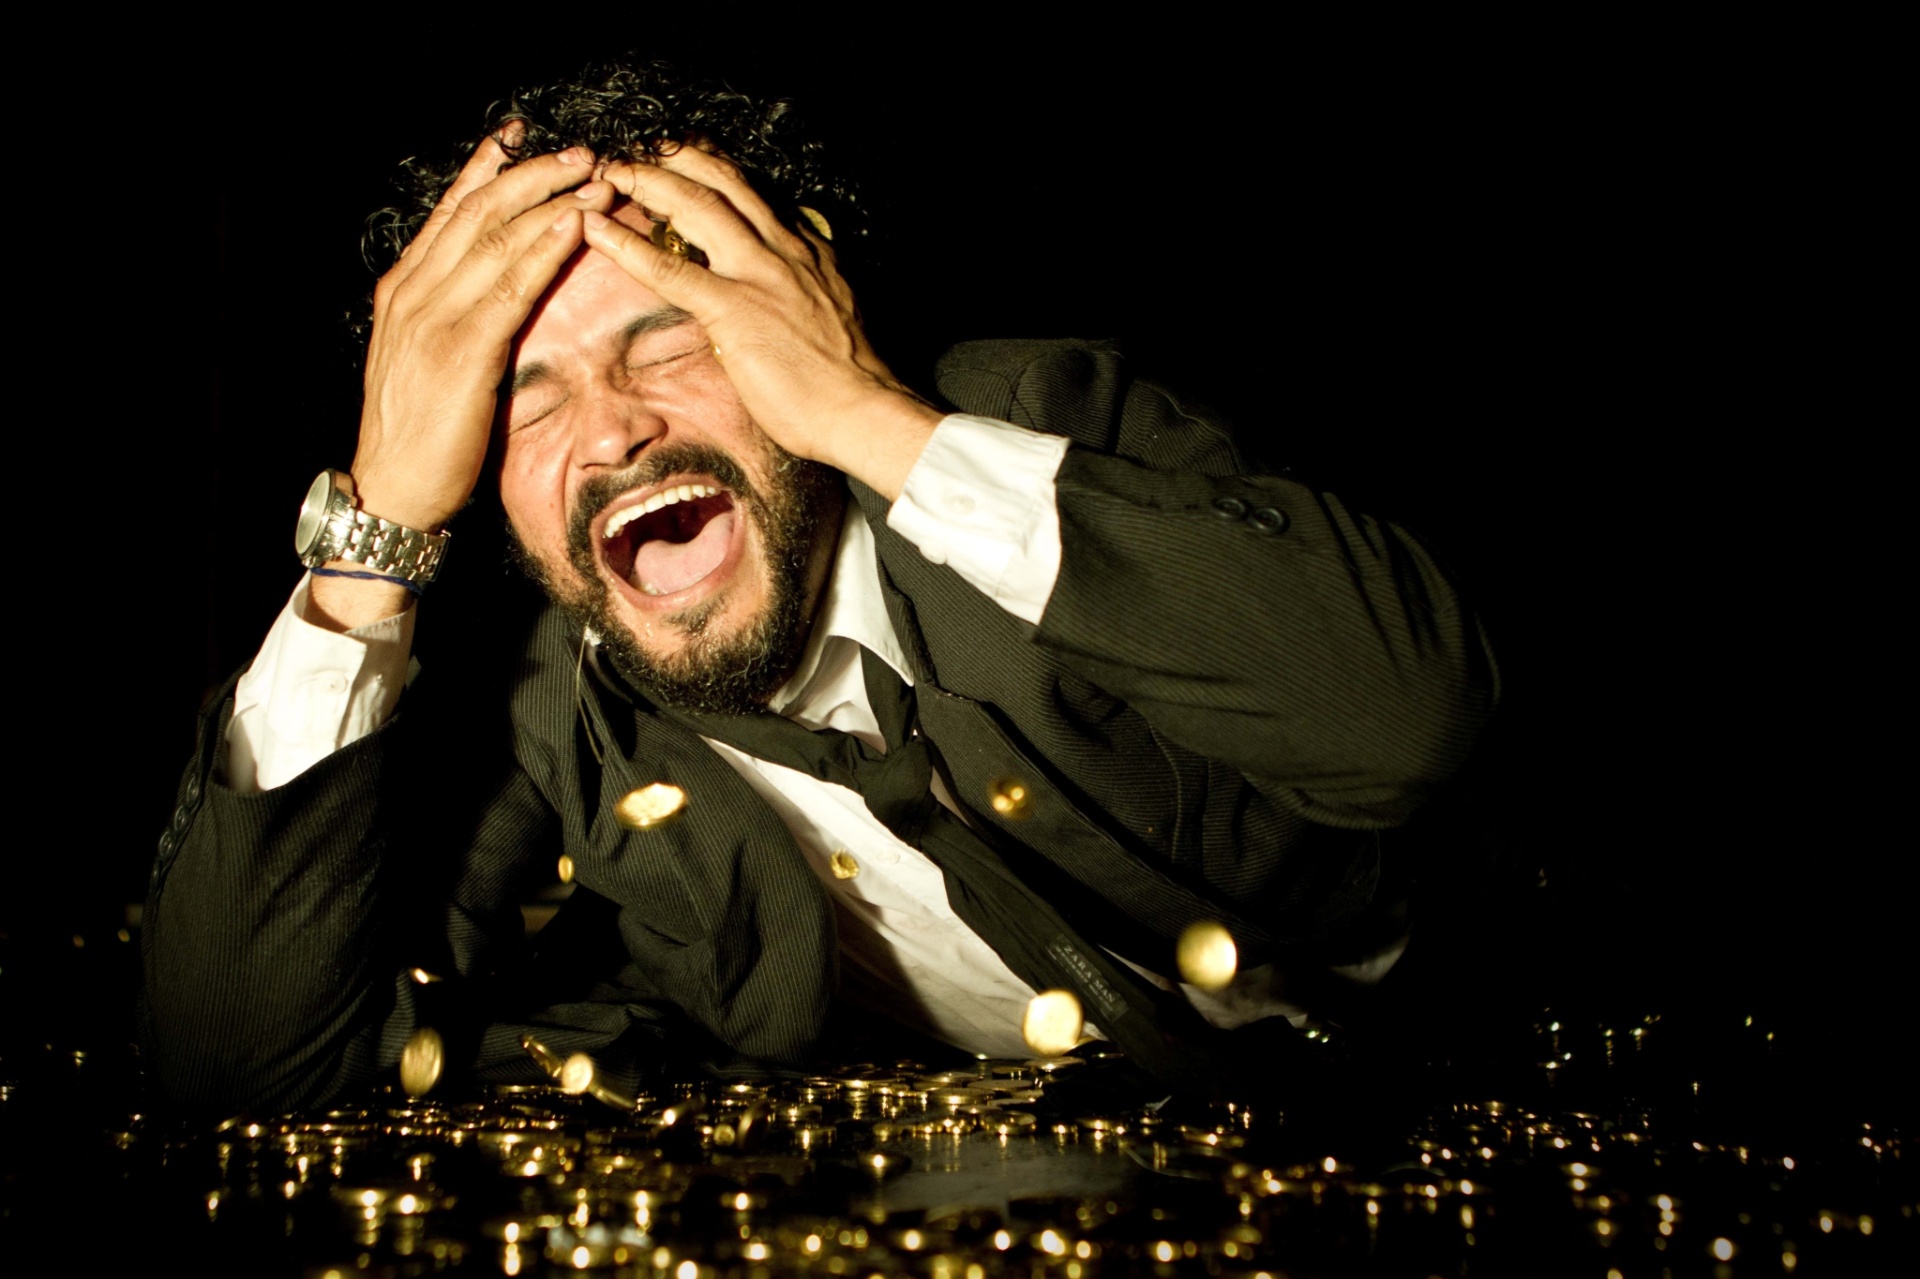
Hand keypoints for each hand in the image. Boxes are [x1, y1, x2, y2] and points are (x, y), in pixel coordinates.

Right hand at [351, 131, 615, 531]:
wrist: (391, 488)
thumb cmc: (418, 433)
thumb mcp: (427, 360)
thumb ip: (450, 319)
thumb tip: (488, 295)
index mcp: (405, 290)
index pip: (449, 213)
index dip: (485, 171)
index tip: (519, 139)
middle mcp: (415, 292)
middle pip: (478, 211)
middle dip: (531, 174)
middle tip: (578, 150)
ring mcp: (434, 318)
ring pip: (496, 237)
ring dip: (550, 200)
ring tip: (592, 176)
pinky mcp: (461, 350)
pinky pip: (511, 286)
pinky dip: (545, 248)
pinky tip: (574, 224)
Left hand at [586, 147, 942, 497]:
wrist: (863, 410)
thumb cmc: (848, 377)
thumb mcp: (833, 310)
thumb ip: (805, 287)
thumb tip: (785, 287)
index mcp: (806, 249)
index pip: (753, 192)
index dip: (712, 168)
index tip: (684, 156)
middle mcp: (783, 247)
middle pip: (723, 180)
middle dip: (676, 157)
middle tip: (639, 147)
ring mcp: (758, 273)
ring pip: (696, 204)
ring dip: (648, 180)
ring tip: (611, 170)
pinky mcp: (734, 308)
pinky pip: (670, 268)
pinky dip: (626, 244)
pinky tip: (595, 228)